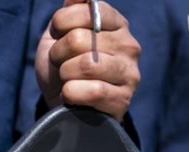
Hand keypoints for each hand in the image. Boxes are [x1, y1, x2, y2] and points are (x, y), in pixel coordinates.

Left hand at [36, 0, 141, 121]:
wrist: (64, 105)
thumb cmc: (63, 66)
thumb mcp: (60, 33)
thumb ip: (71, 10)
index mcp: (117, 24)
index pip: (87, 10)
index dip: (61, 23)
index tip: (59, 35)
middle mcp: (129, 45)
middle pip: (79, 39)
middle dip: (58, 53)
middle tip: (60, 63)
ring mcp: (130, 73)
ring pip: (87, 64)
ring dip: (65, 74)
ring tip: (67, 79)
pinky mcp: (124, 99)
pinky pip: (94, 90)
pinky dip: (72, 93)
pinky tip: (72, 96)